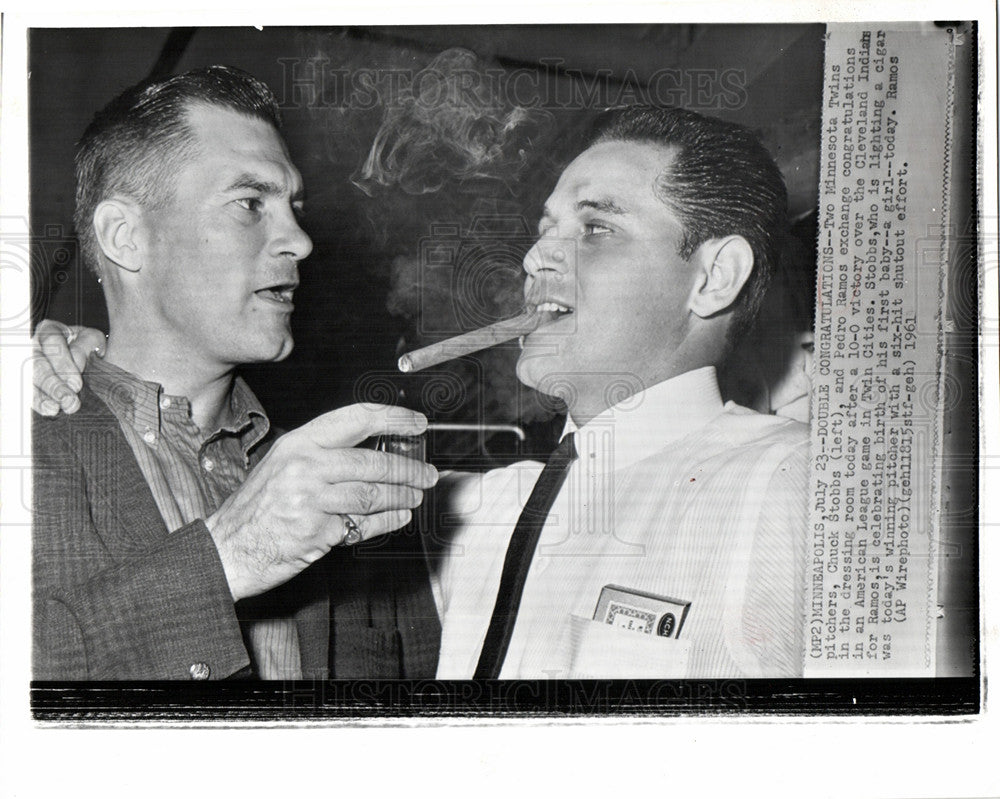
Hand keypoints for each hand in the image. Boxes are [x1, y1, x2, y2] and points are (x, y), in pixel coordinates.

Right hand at [32, 320, 105, 414]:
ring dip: (44, 396)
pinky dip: (39, 402)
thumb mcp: (94, 341)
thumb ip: (85, 348)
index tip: (76, 383)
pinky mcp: (30, 381)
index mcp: (51, 330)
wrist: (92, 360)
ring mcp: (30, 364)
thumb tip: (76, 364)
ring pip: (32, 379)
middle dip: (53, 384)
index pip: (52, 341)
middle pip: (38, 364)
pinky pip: (29, 392)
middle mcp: (35, 346)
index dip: (62, 362)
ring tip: (56, 408)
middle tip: (69, 400)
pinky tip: (49, 409)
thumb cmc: (92, 348)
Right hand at [206, 403, 438, 601]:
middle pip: (372, 463)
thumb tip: (376, 450)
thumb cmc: (257, 509)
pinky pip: (363, 525)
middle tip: (427, 474)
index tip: (417, 423)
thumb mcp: (283, 466)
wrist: (227, 549)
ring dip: (402, 497)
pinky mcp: (315, 531)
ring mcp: (309, 499)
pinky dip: (386, 522)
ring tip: (414, 497)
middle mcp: (304, 466)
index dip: (393, 418)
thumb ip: (324, 456)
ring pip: (372, 495)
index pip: (356, 418)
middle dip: (408, 470)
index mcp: (299, 443)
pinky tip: (398, 517)